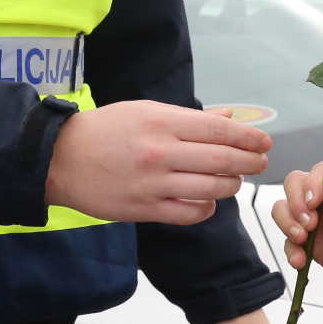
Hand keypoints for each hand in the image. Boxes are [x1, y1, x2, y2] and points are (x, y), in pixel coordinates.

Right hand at [45, 101, 270, 224]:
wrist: (59, 159)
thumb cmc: (104, 129)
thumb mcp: (145, 110)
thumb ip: (189, 118)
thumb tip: (229, 119)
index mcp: (161, 121)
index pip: (219, 130)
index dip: (248, 137)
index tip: (263, 141)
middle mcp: (160, 152)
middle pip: (222, 160)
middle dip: (249, 161)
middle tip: (261, 161)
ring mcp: (152, 184)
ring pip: (211, 189)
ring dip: (231, 185)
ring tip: (235, 180)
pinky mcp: (144, 210)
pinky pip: (189, 214)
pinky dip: (207, 208)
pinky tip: (209, 201)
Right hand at [271, 162, 322, 289]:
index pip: (321, 171)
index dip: (312, 183)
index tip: (314, 202)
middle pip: (296, 185)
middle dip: (295, 202)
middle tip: (309, 224)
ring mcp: (319, 220)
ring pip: (286, 210)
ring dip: (287, 223)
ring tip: (301, 239)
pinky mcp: (314, 243)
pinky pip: (291, 243)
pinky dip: (290, 250)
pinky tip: (299, 260)